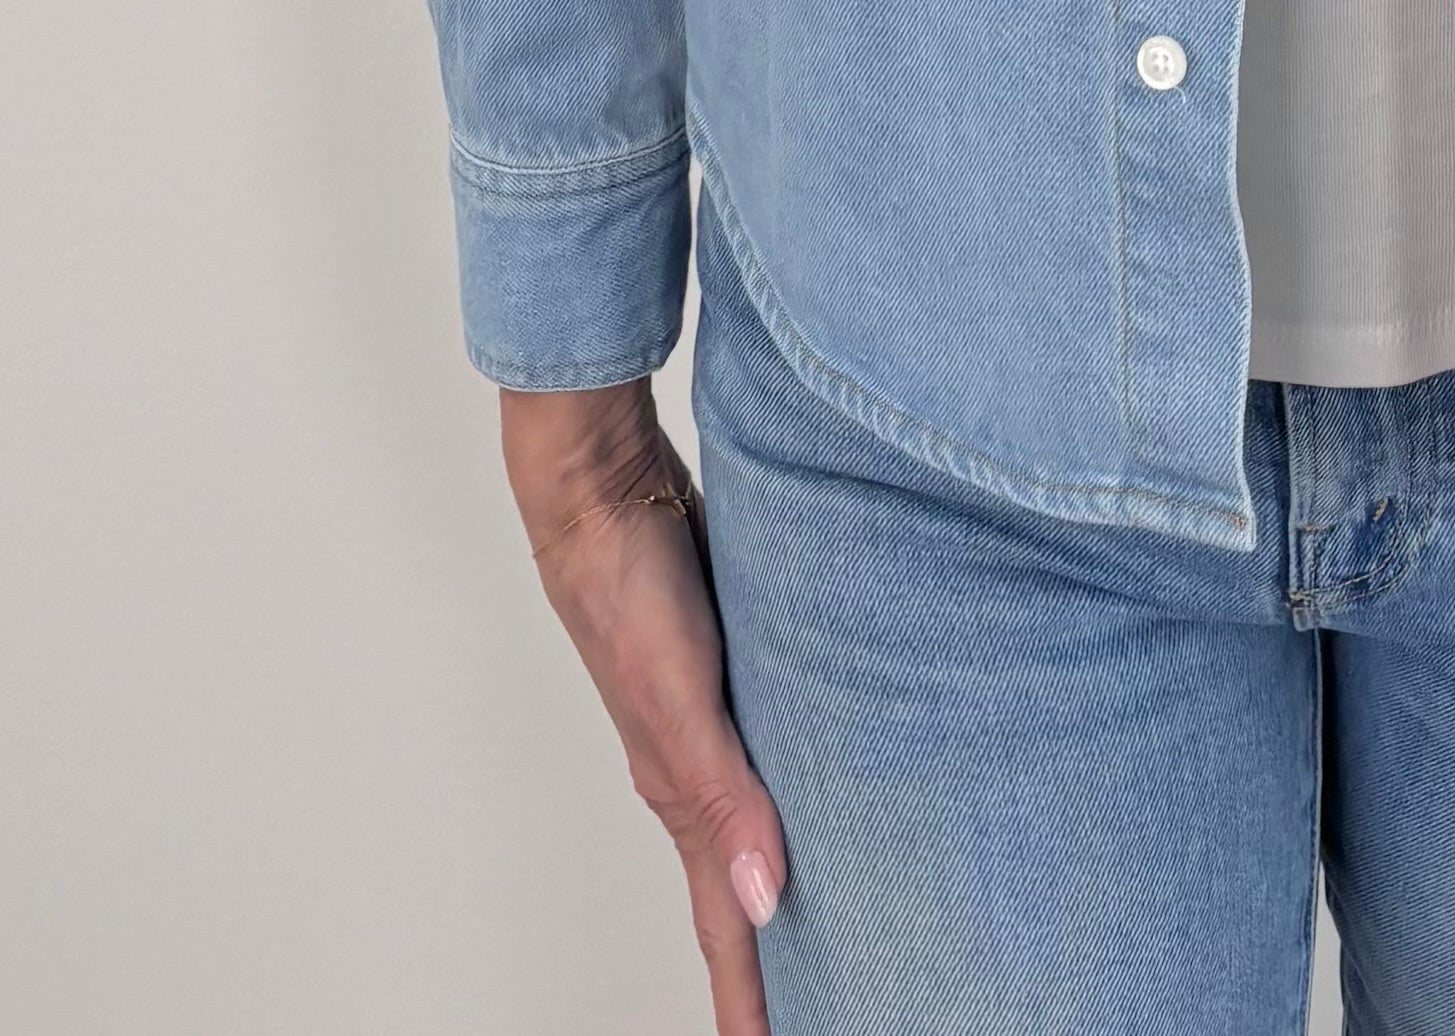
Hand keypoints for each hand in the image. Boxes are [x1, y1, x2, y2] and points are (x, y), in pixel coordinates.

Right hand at [501, 380, 789, 1033]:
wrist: (602, 478)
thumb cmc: (625, 580)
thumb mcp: (680, 693)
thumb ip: (722, 794)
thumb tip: (768, 902)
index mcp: (678, 793)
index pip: (723, 926)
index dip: (752, 999)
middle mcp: (694, 768)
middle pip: (738, 891)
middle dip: (777, 963)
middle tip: (841, 1006)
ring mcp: (711, 718)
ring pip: (758, 821)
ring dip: (791, 878)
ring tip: (846, 919)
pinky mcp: (736, 666)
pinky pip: (773, 752)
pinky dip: (800, 790)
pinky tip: (840, 783)